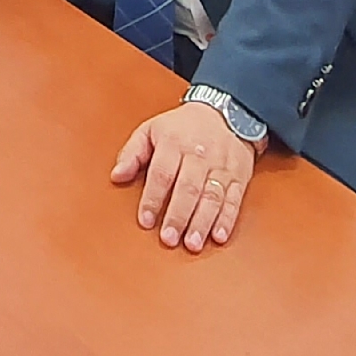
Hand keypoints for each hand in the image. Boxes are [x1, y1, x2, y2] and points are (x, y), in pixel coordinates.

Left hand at [115, 102, 258, 251]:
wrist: (226, 111)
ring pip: (212, 197)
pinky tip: (218, 236)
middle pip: (188, 188)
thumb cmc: (183, 127)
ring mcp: (221, 167)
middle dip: (178, 216)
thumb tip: (116, 176)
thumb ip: (132, 153)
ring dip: (202, 222)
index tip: (145, 220)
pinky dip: (227, 219)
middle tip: (169, 238)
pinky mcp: (239, 176)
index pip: (162, 173)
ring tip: (191, 243)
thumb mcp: (151, 129)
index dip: (153, 198)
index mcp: (174, 143)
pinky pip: (234, 199)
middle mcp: (199, 155)